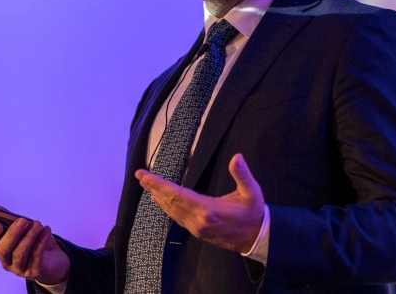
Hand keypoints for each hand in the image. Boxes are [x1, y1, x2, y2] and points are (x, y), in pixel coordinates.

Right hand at [0, 206, 69, 285]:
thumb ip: (8, 218)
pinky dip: (41, 240)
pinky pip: (36, 256)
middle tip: (23, 221)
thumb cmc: (35, 242)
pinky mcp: (35, 271)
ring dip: (30, 236)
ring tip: (38, 224)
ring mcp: (20, 268)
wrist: (55, 259)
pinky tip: (47, 230)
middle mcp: (7, 260)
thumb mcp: (23, 229)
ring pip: (20, 253)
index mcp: (0, 248)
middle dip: (12, 234)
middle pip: (3, 250)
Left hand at [136, 153, 264, 253]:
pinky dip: (166, 207)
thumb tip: (237, 157)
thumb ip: (242, 174)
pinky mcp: (197, 231)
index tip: (145, 175)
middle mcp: (197, 221)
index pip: (176, 194)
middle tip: (140, 176)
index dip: (159, 184)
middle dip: (153, 188)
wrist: (255, 238)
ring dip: (158, 197)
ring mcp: (196, 228)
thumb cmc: (253, 213)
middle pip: (169, 202)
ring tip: (147, 185)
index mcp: (207, 210)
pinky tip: (162, 201)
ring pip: (171, 211)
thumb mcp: (252, 192)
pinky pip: (176, 217)